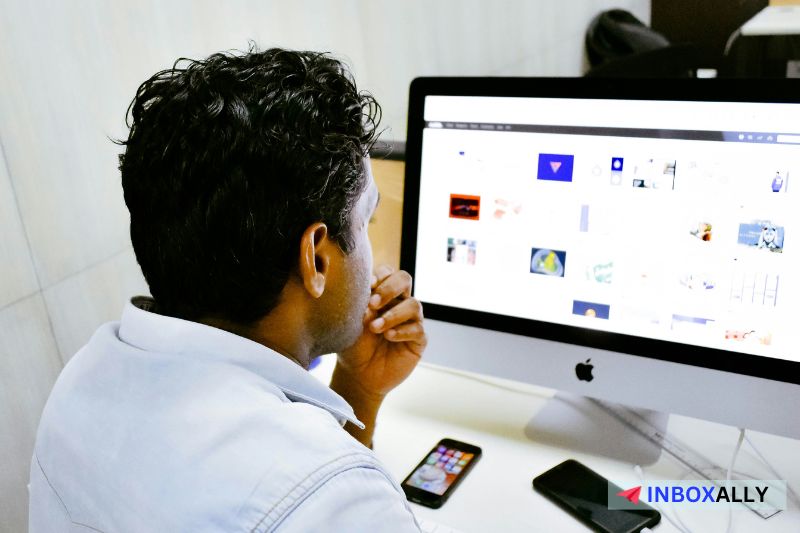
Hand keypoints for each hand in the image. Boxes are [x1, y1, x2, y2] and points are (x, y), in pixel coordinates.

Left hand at [334, 265, 426, 399]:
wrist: (358, 375)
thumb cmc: (353, 345)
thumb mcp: (351, 323)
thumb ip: (359, 306)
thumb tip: (367, 295)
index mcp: (381, 294)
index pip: (387, 273)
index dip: (380, 275)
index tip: (368, 286)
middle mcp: (398, 302)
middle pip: (404, 279)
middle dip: (389, 288)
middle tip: (373, 304)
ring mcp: (410, 320)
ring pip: (414, 305)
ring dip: (393, 314)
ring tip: (375, 328)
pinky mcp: (418, 340)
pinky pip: (417, 329)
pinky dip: (402, 331)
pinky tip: (388, 336)